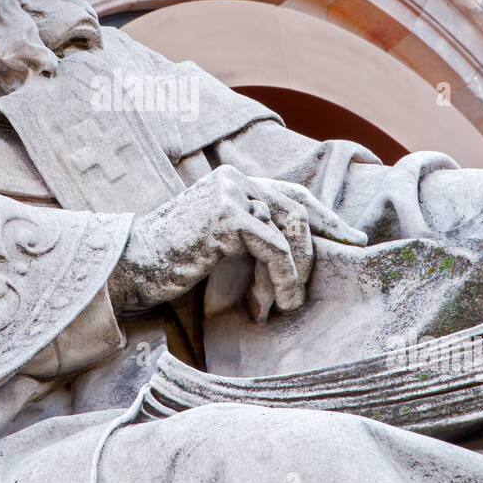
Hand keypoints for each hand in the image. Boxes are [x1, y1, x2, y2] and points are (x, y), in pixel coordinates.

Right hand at [106, 165, 368, 319]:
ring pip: (291, 230)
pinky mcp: (227, 216)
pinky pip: (274, 249)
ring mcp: (231, 193)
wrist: (130, 266)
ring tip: (283, 304)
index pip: (294, 194)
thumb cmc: (173, 262)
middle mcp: (235, 178)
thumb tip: (300, 255)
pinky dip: (282, 279)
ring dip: (294, 272)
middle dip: (312, 253)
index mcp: (234, 181)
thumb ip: (254, 235)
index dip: (327, 218)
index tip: (353, 240)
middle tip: (305, 292)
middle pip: (298, 211)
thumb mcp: (222, 243)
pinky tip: (274, 303)